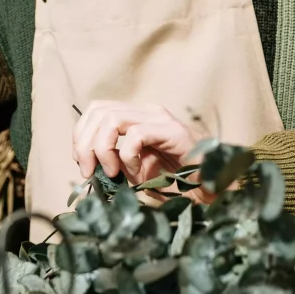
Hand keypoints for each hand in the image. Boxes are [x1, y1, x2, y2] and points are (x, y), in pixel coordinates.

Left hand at [72, 101, 206, 189]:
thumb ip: (116, 162)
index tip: (83, 164)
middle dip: (85, 144)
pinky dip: (128, 157)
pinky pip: (136, 136)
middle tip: (88, 172)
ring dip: (103, 149)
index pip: (97, 110)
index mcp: (137, 117)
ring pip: (112, 119)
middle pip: (99, 111)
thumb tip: (90, 165)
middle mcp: (146, 112)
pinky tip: (137, 174)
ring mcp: (159, 119)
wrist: (213, 184)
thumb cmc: (177, 179)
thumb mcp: (137, 170)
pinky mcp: (172, 131)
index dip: (81, 134)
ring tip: (112, 172)